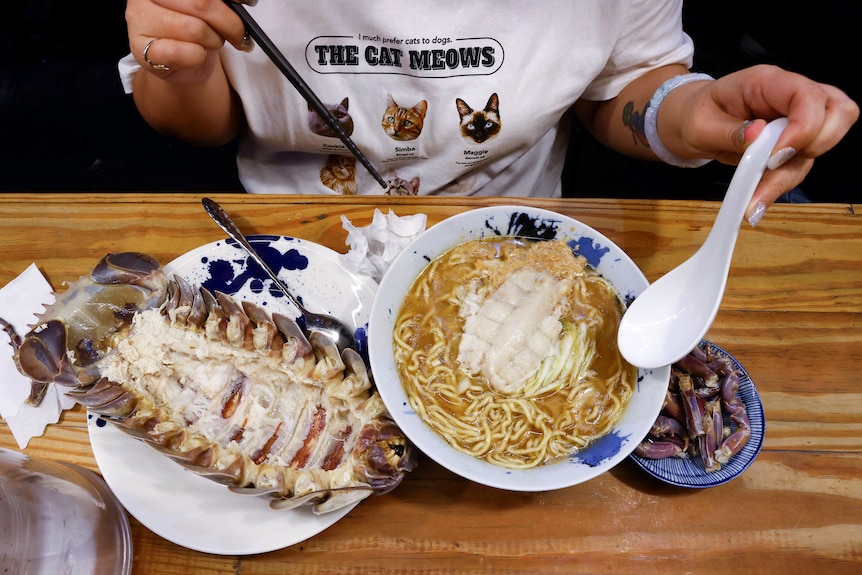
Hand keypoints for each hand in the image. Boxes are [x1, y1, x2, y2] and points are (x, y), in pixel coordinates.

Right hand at [125, 0, 249, 84]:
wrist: (179, 60)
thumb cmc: (193, 26)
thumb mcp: (207, 5)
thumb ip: (219, 1)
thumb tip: (244, 1)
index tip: (248, 3)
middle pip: (202, 4)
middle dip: (230, 23)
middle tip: (240, 35)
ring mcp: (139, 20)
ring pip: (195, 29)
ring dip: (214, 41)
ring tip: (213, 43)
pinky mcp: (142, 49)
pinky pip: (186, 53)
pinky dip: (199, 57)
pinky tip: (197, 55)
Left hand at [669, 65, 858, 221]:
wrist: (687, 123)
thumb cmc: (693, 115)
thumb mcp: (699, 124)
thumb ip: (728, 131)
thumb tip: (757, 135)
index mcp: (767, 83)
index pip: (808, 95)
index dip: (804, 126)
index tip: (774, 156)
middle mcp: (789, 99)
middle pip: (838, 112)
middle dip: (817, 145)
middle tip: (775, 166)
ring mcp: (794, 121)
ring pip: (819, 148)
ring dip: (789, 177)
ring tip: (754, 202)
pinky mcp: (790, 144)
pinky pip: (799, 165)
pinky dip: (780, 185)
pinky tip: (757, 201)